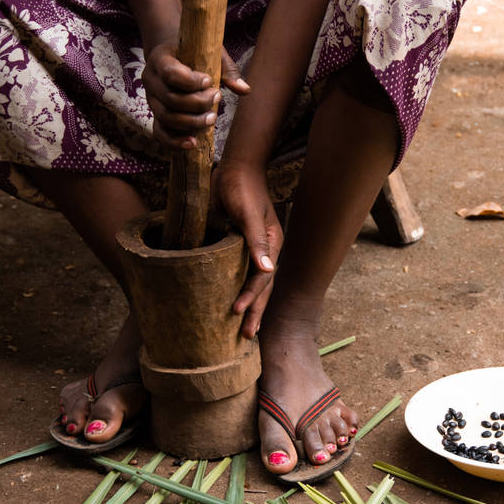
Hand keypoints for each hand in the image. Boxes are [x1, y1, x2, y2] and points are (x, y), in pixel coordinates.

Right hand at [143, 43, 249, 150]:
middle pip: (170, 99)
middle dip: (197, 104)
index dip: (190, 81)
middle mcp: (151, 80)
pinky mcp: (155, 115)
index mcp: (160, 59)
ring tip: (212, 118)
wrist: (172, 55)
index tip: (209, 81)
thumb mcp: (210, 53)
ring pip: (166, 117)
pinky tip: (193, 143)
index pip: (170, 73)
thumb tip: (245, 90)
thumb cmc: (194, 53)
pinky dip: (175, 141)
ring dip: (191, 122)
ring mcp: (151, 100)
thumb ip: (227, 70)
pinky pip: (160, 133)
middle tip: (217, 98)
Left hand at [212, 161, 282, 337]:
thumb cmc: (240, 187)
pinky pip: (242, 274)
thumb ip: (256, 239)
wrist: (234, 167)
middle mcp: (266, 250)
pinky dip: (239, 291)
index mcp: (271, 243)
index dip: (250, 297)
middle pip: (263, 287)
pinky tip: (231, 302)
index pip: (263, 278)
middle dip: (255, 311)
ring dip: (251, 306)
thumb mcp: (248, 212)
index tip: (235, 312)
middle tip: (246, 337)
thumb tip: (267, 269)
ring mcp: (254, 249)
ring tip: (243, 330)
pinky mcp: (240, 246)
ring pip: (255, 284)